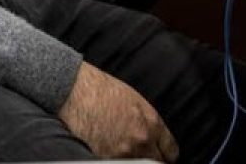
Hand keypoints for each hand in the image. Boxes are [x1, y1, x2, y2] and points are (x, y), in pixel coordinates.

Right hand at [58, 61, 177, 161]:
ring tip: (120, 149)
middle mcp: (141, 140)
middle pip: (156, 163)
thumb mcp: (135, 101)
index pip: (171, 152)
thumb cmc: (100, 90)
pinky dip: (113, 160)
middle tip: (140, 153)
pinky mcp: (104, 158)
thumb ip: (150, 123)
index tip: (159, 155)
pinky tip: (107, 149)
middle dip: (150, 158)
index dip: (164, 154)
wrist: (74, 90)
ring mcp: (123, 152)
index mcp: (152, 123)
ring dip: (132, 159)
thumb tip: (155, 140)